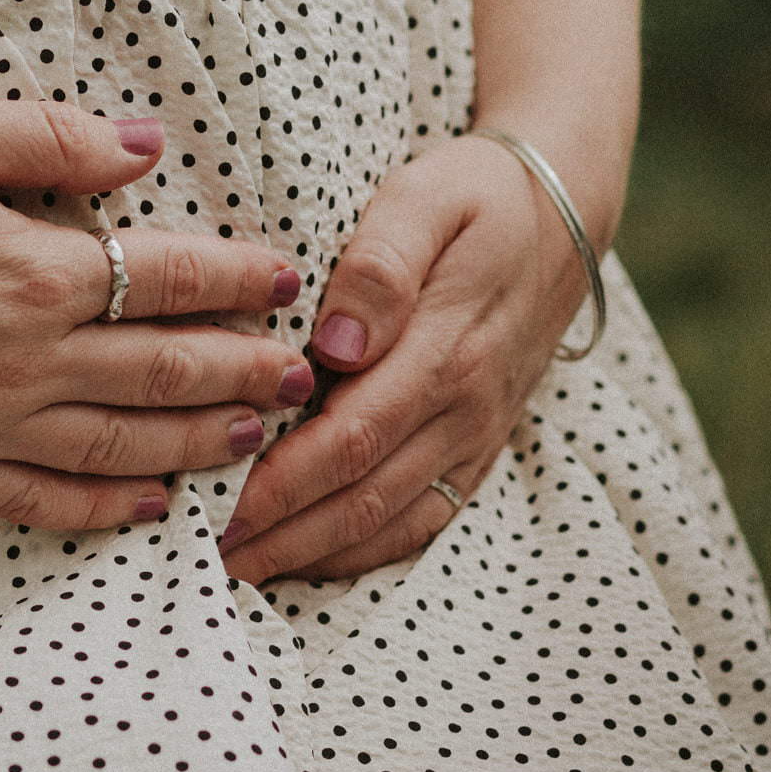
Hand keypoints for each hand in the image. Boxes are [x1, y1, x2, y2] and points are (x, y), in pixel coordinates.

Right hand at [0, 101, 319, 531]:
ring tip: (255, 435)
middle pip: (167, 369)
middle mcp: (25, 361)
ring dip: (202, 441)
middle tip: (300, 372)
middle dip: (247, 369)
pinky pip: (44, 504)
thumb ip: (56, 139)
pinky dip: (109, 509)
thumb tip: (148, 147)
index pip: (168, 277)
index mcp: (32, 271)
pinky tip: (152, 505)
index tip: (281, 277)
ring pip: (124, 444)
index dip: (237, 277)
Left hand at [216, 131, 598, 583]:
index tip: (217, 508)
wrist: (564, 213)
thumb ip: (380, 265)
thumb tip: (338, 342)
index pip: (350, 438)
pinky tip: (306, 561)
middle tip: (206, 559)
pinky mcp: (476, 448)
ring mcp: (473, 436)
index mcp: (444, 351)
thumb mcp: (426, 199)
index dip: (282, 484)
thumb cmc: (475, 198)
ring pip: (389, 520)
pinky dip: (362, 551)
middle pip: (362, 495)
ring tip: (238, 572)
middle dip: (280, 536)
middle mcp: (463, 409)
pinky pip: (421, 518)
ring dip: (312, 555)